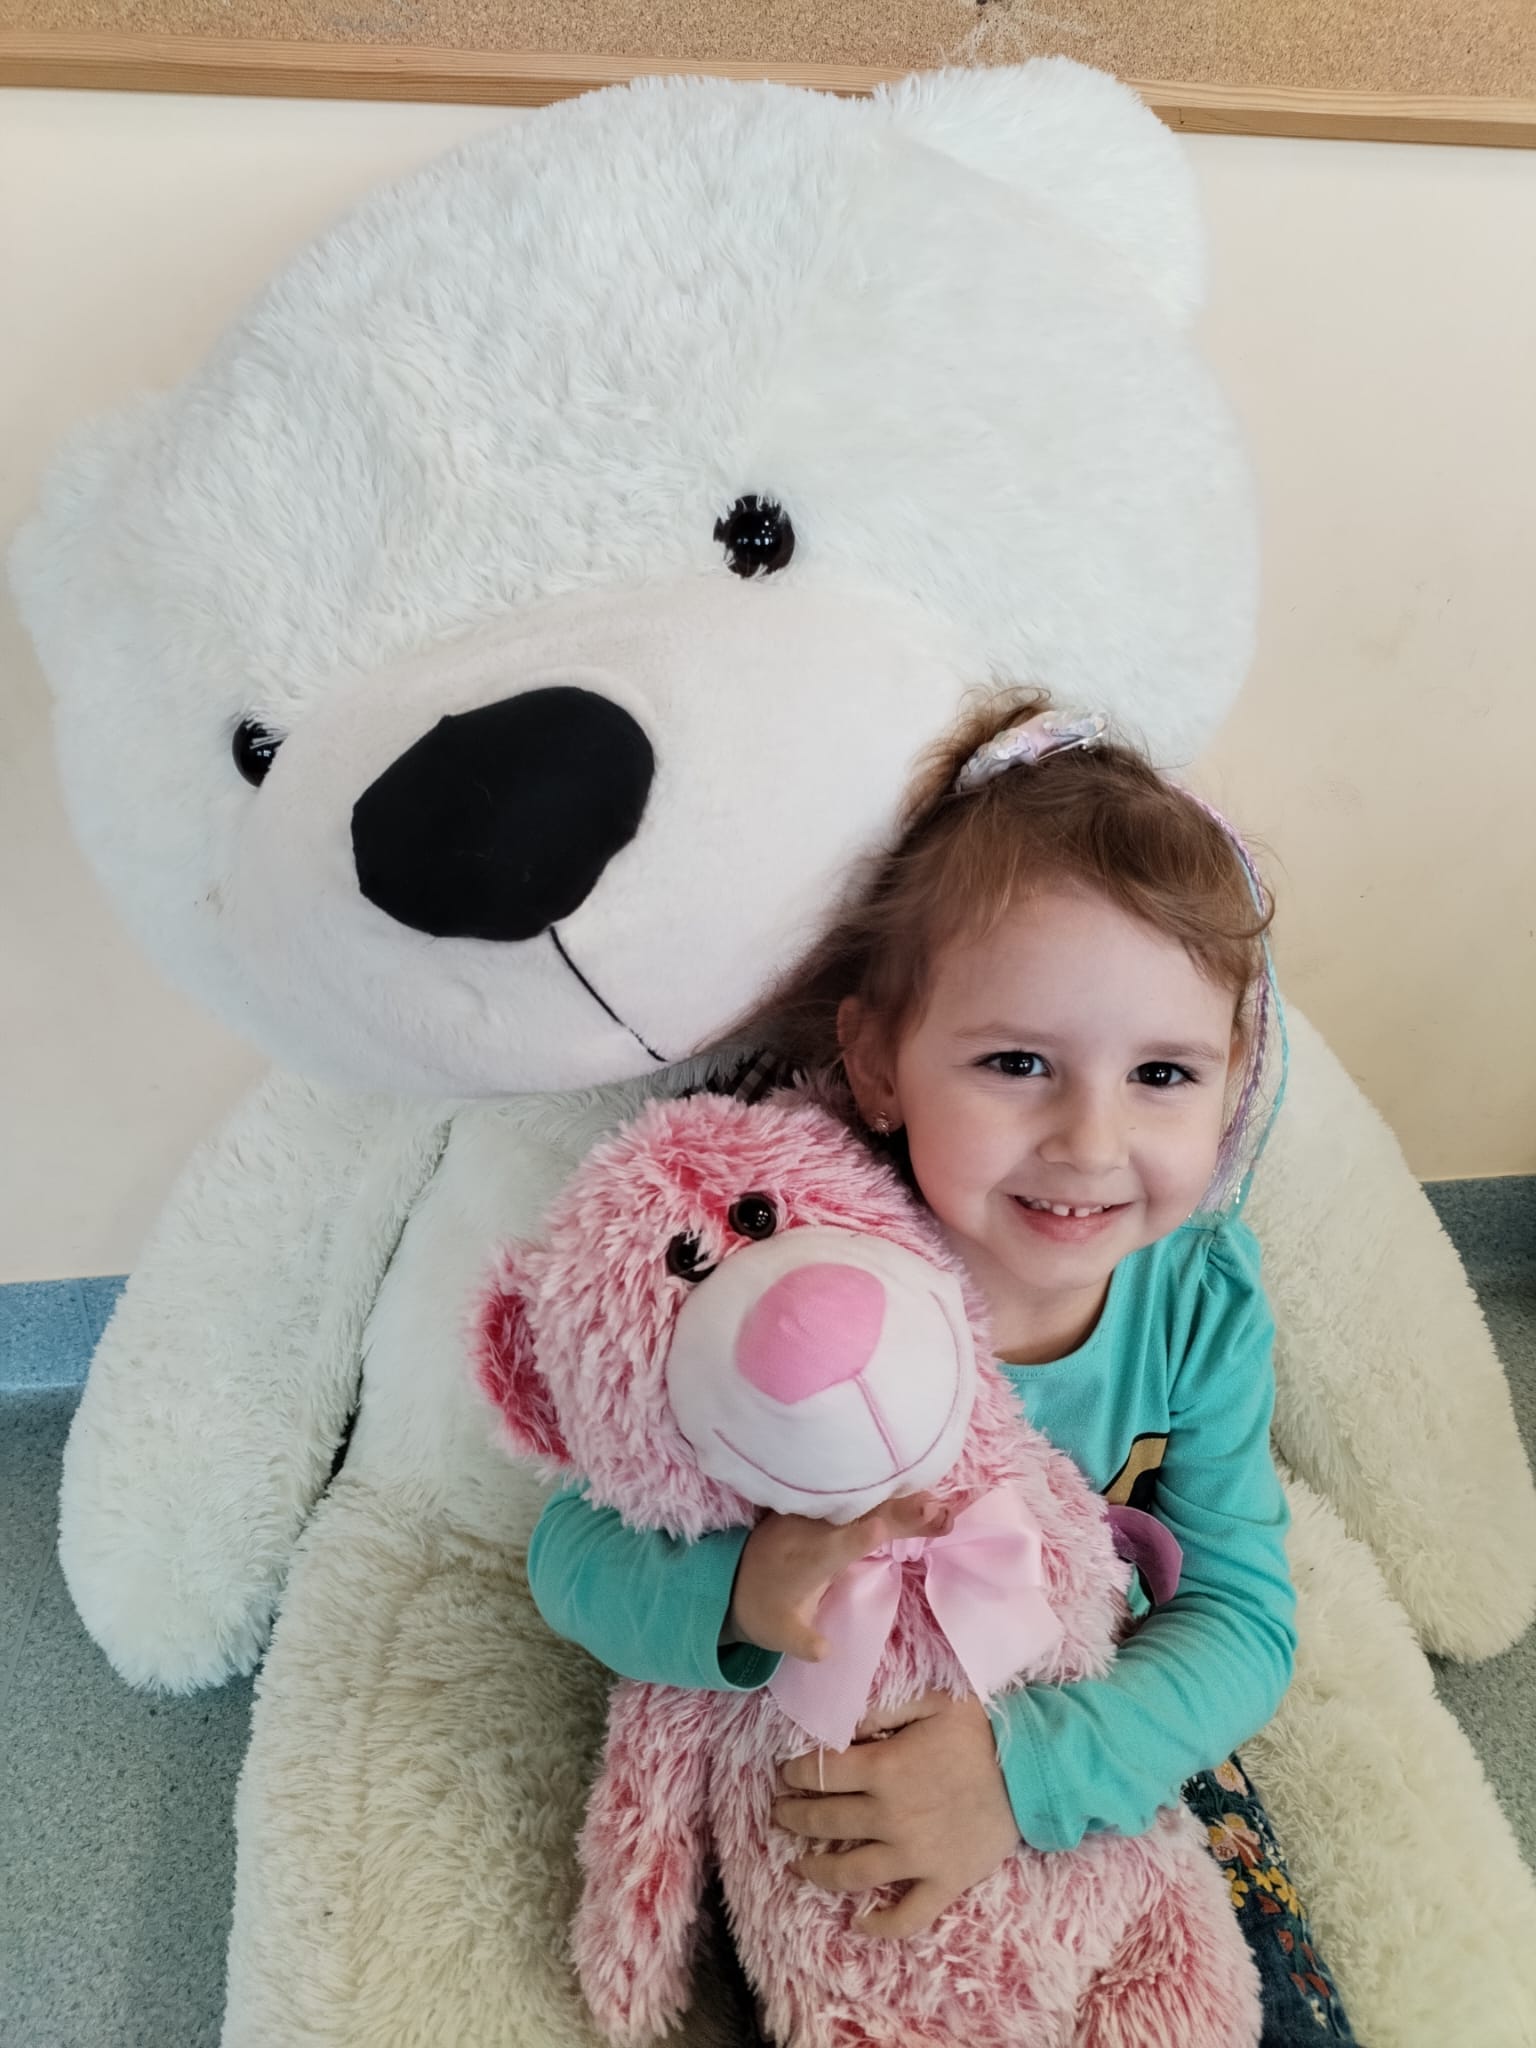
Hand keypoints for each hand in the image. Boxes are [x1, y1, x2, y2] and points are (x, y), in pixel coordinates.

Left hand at [729, 1495, 950, 1661]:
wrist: (733, 1577)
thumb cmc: (764, 1609)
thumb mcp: (778, 1633)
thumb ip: (802, 1640)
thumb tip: (825, 1650)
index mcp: (807, 1559)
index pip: (835, 1545)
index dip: (858, 1536)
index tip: (882, 1526)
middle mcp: (815, 1529)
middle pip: (863, 1516)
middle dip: (900, 1512)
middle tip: (940, 1510)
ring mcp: (821, 1514)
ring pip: (868, 1503)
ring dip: (905, 1502)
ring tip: (943, 1505)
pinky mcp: (826, 1508)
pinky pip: (862, 1499)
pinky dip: (893, 1498)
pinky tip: (924, 1495)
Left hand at [773, 1691, 1019, 1936]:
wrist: (1033, 1770)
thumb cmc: (980, 1730)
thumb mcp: (930, 1700)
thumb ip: (880, 1709)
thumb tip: (840, 1723)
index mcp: (883, 1769)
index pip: (818, 1773)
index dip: (794, 1773)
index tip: (785, 1774)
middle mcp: (889, 1818)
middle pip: (824, 1823)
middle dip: (793, 1818)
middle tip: (779, 1814)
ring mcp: (915, 1857)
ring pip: (850, 1874)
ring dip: (816, 1870)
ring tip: (798, 1866)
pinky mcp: (943, 1883)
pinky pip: (906, 1916)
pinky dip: (879, 1925)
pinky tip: (858, 1923)